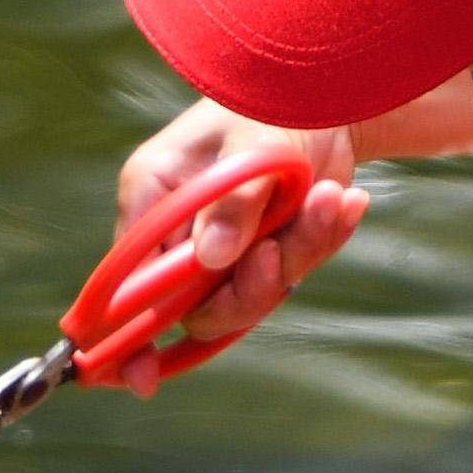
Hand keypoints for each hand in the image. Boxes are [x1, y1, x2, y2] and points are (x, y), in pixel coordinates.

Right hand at [114, 103, 365, 375]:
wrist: (332, 94)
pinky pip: (289, 275)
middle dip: (245, 290)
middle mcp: (179, 228)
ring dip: (295, 257)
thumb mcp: (254, 144)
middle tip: (277, 256)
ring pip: (247, 297)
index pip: (126, 279)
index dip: (127, 332)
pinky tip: (346, 203)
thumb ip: (233, 203)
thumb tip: (211, 262)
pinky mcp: (265, 250)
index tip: (135, 378)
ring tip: (332, 202)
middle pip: (193, 304)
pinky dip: (321, 242)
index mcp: (152, 196)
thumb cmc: (274, 102)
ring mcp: (223, 244)